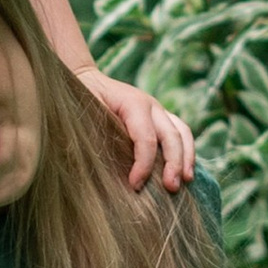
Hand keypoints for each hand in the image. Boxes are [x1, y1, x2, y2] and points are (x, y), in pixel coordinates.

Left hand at [82, 65, 194, 191]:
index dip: (143, 165)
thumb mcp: (85, 117)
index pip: (146, 138)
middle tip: (171, 188)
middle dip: (173, 164)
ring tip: (186, 181)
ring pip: (182, 132)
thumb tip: (106, 170)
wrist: (85, 79)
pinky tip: (184, 171)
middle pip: (171, 136)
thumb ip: (98, 137)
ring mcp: (158, 110)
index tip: (134, 186)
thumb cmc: (81, 101)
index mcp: (133, 104)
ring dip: (186, 158)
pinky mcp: (160, 118)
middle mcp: (151, 105)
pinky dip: (185, 152)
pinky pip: (180, 133)